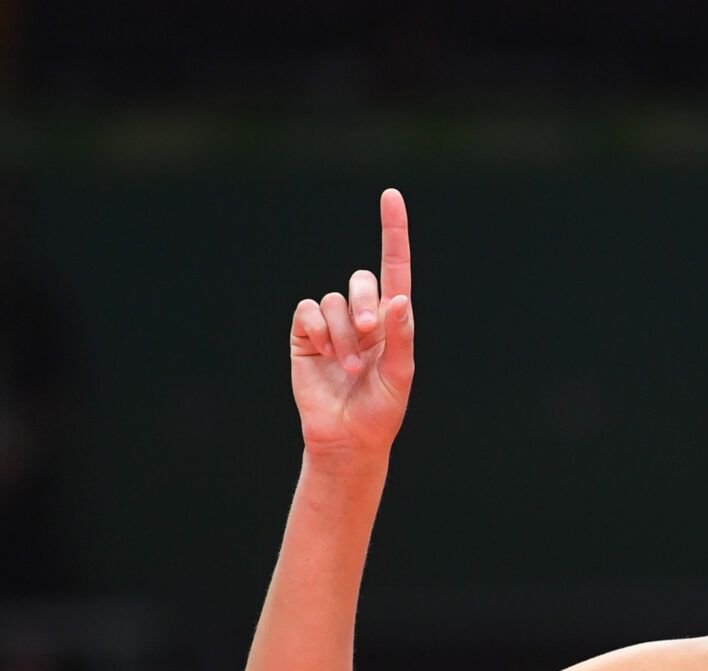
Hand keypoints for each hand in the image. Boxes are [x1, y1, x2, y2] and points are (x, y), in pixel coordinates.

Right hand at [289, 188, 416, 458]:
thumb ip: (402, 337)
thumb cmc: (381, 410)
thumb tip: (398, 299)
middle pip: (362, 280)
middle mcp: (363, 316)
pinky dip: (318, 330)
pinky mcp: (306, 334)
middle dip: (365, 305)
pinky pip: (308, 311)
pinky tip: (323, 355)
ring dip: (342, 334)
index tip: (391, 195)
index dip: (393, 232)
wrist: (346, 437)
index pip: (395, 268)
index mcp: (393, 322)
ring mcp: (333, 324)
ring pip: (335, 301)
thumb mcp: (400, 376)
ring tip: (347, 367)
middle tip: (368, 336)